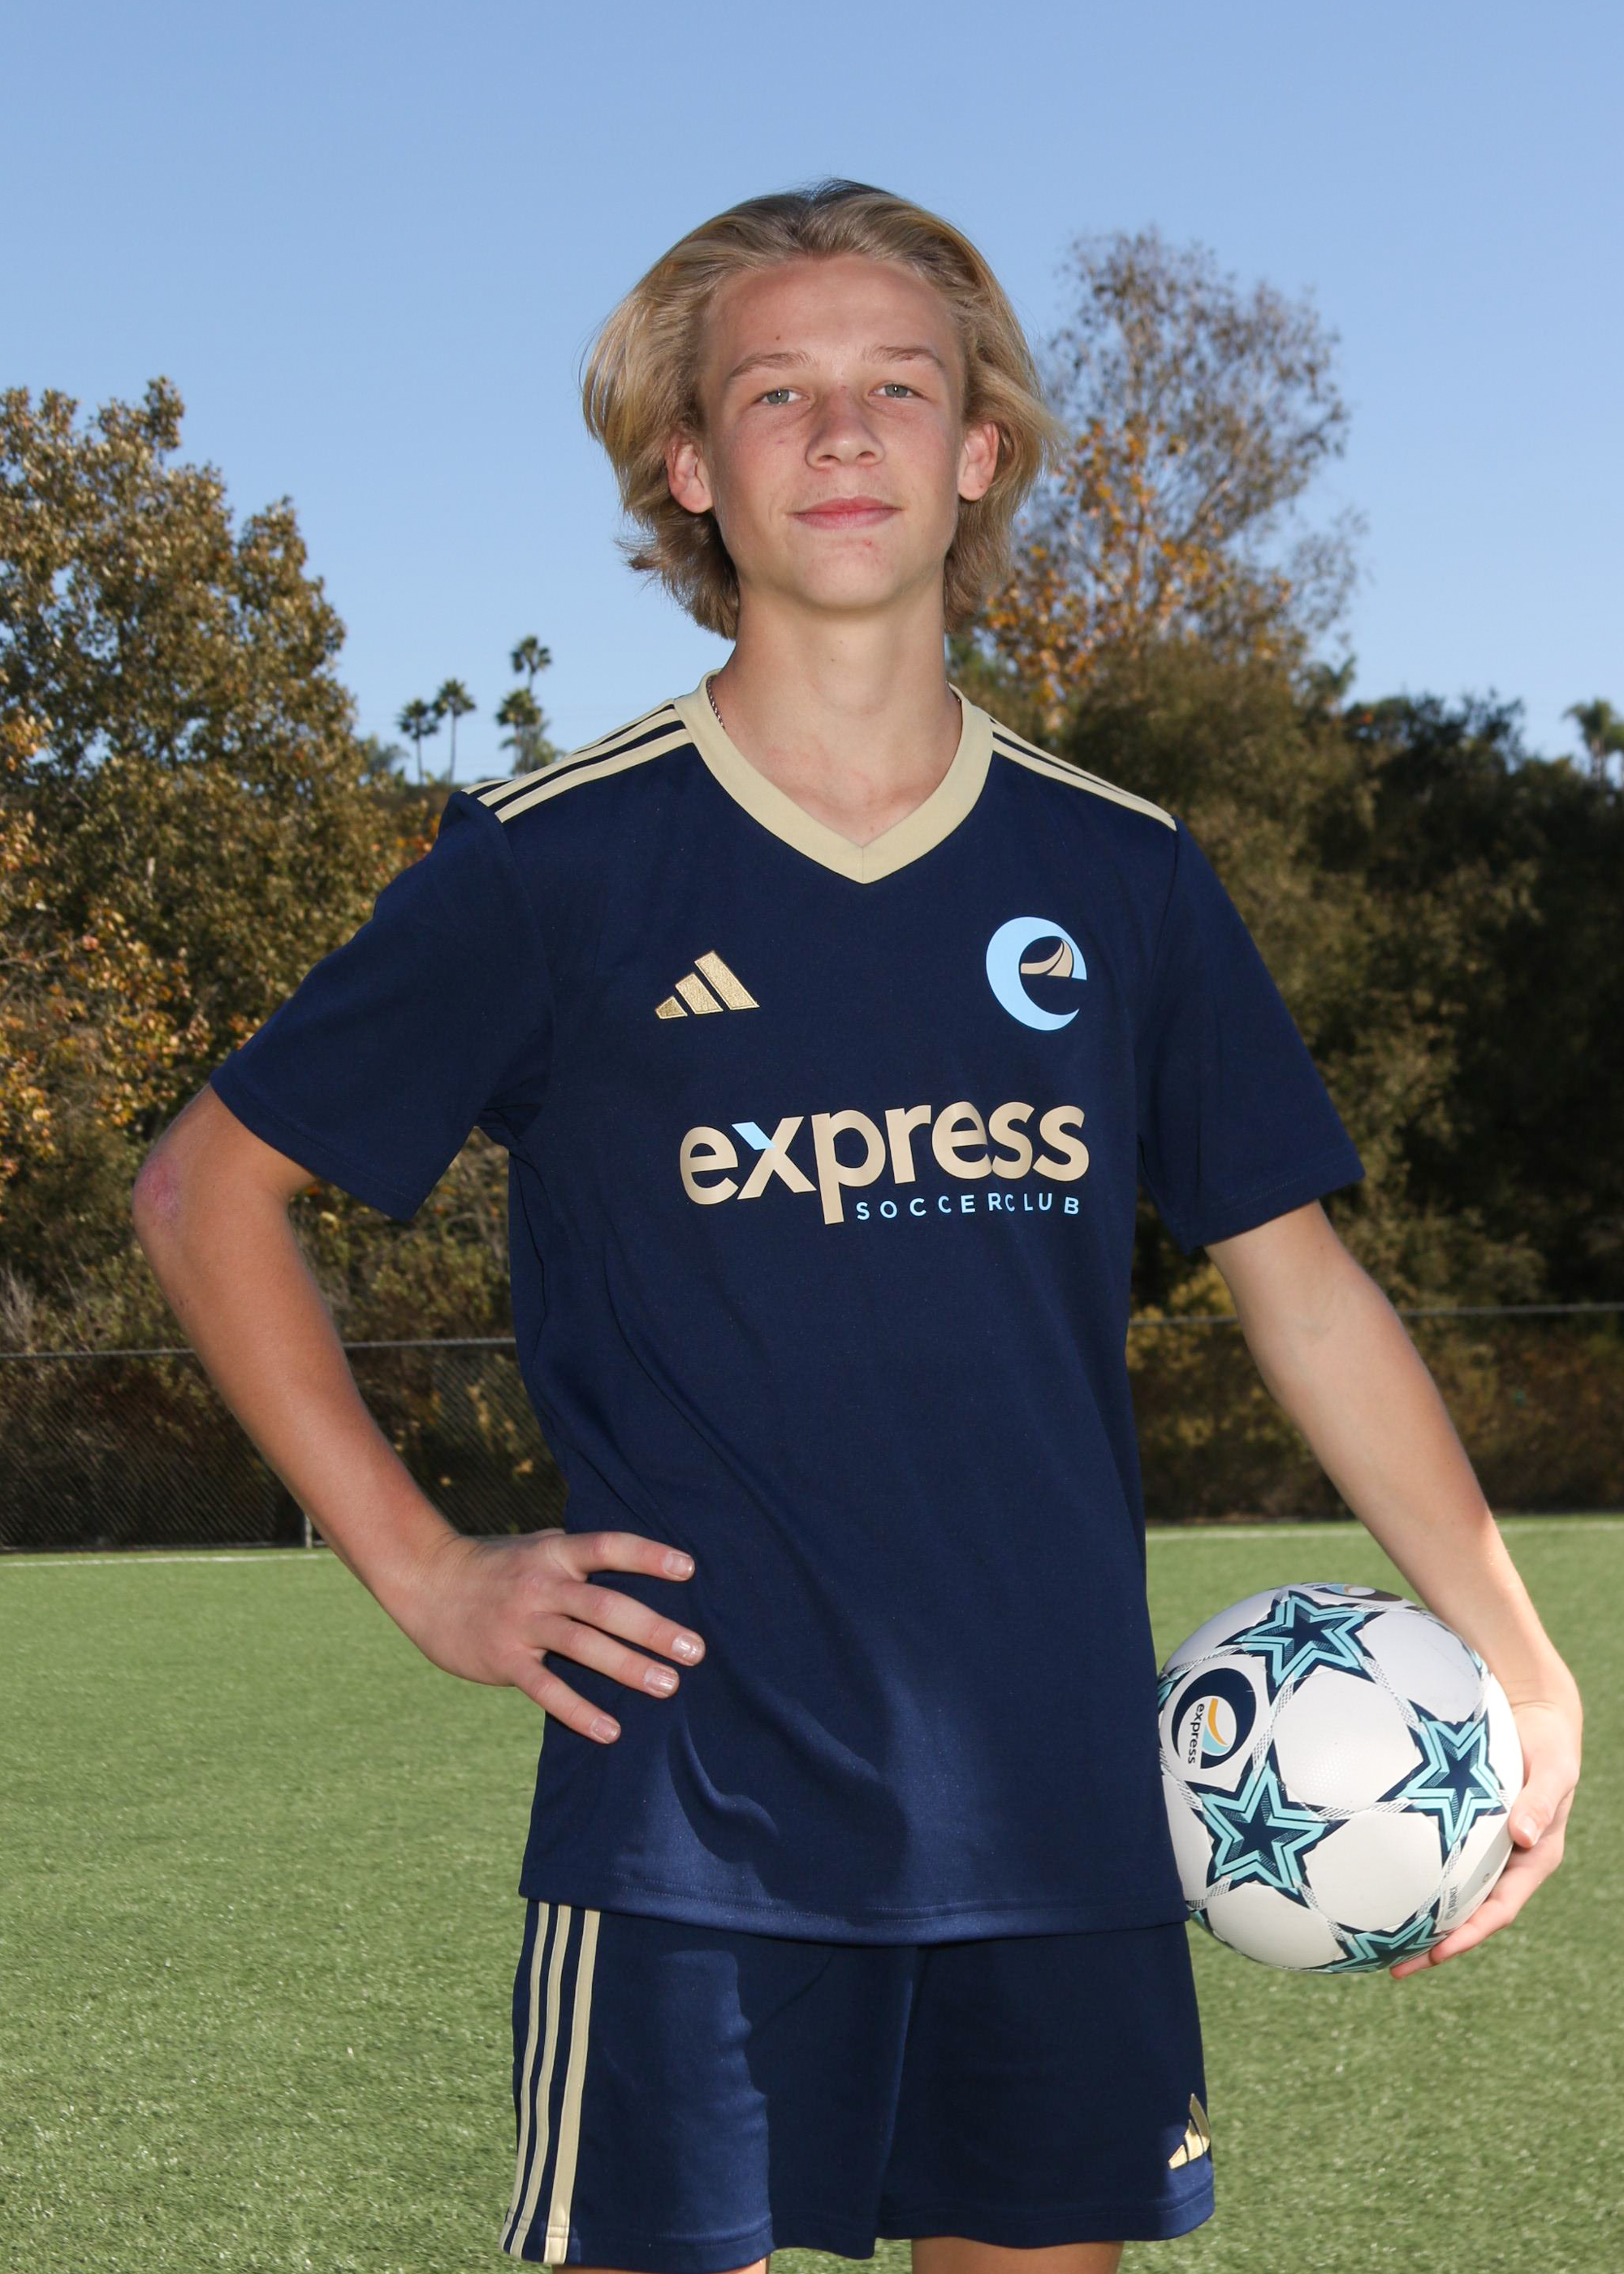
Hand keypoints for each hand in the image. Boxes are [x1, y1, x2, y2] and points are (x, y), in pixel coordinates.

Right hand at [393, 1526, 704, 1743]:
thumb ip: (579, 1556)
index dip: (648, 1556)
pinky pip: (546, 1690)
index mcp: (555, 1553)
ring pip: (582, 1646)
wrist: (426, 1581)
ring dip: (628, 1667)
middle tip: (695, 1649)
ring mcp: (522, 1623)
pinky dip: (580, 1712)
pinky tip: (611, 1731)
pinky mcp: (504, 1660)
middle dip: (652, 1628)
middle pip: (604, 1605)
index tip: (689, 1569)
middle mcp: (542, 1585)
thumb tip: (636, 1562)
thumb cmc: (496, 1566)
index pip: (608, 1547)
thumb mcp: (537, 1547)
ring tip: (668, 1686)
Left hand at [1390, 1691, 1581, 1977]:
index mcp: (1533, 1859)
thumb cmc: (1550, 1743)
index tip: (1438, 1955)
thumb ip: (1540, 1801)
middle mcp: (1506, 1860)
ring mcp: (1484, 1846)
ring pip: (1449, 1890)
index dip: (1470, 1935)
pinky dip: (1411, 1870)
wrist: (1537, 1714)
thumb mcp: (1555, 1770)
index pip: (1499, 1910)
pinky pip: (1435, 1855)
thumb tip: (1522, 1835)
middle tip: (1393, 1967)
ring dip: (1419, 1915)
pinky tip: (1375, 1875)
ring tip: (1374, 1937)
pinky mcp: (1463, 1825)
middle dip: (1435, 1944)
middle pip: (1468, 1913)